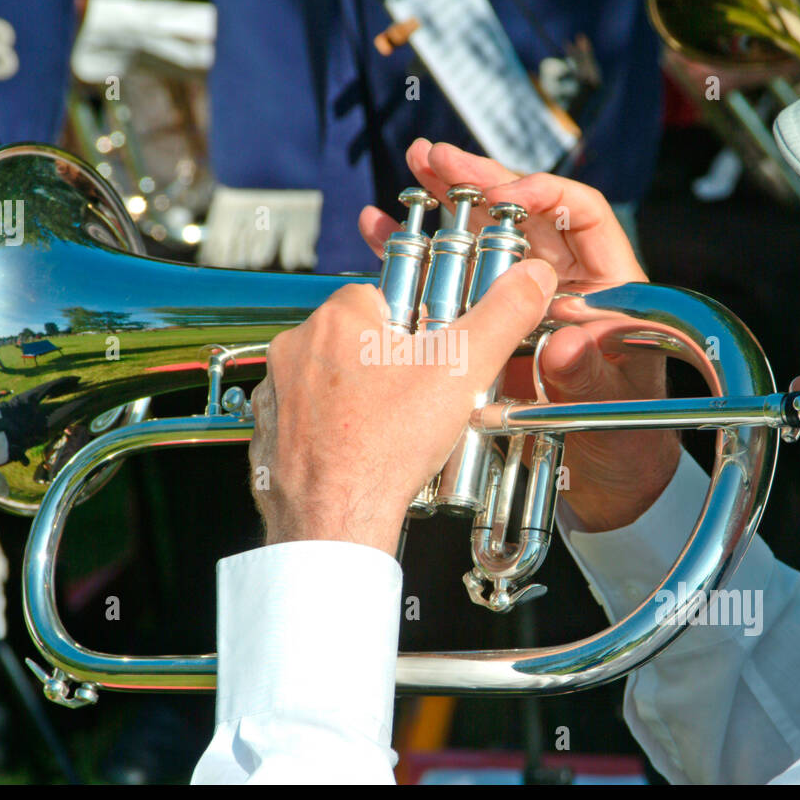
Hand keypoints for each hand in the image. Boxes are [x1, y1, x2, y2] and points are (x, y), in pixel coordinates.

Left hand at [250, 258, 557, 555]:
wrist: (336, 521)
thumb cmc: (385, 449)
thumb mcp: (461, 371)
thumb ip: (502, 315)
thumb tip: (531, 278)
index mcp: (337, 319)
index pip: (383, 297)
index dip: (416, 326)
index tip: (432, 355)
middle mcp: (296, 348)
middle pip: (357, 339)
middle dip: (388, 364)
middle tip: (417, 397)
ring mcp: (276, 393)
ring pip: (330, 378)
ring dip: (358, 395)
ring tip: (391, 428)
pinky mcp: (269, 433)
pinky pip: (306, 418)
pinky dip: (331, 429)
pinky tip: (359, 448)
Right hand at [359, 140, 678, 532]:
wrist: (606, 479)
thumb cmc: (627, 439)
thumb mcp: (614, 405)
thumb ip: (591, 374)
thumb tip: (566, 346)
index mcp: (608, 284)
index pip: (582, 212)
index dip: (545, 192)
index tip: (506, 191)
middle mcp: (565, 281)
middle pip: (521, 212)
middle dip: (477, 180)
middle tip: (433, 156)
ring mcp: (524, 301)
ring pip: (483, 236)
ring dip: (445, 202)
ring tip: (410, 172)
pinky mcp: (491, 324)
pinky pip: (455, 278)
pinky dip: (421, 254)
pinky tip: (382, 231)